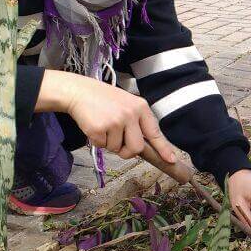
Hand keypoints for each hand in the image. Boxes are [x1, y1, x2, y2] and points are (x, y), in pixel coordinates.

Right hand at [36, 70, 176, 161]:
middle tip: (118, 144)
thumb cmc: (104, 100)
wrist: (79, 91)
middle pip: (137, 148)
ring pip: (117, 149)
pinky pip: (102, 146)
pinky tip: (94, 126)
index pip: (155, 132)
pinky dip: (97, 141)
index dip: (163, 148)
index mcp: (141, 107)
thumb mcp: (127, 105)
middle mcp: (130, 114)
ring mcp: (115, 121)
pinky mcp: (99, 129)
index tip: (171, 159)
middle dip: (127, 152)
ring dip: (109, 143)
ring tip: (104, 125)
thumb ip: (137, 122)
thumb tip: (143, 147)